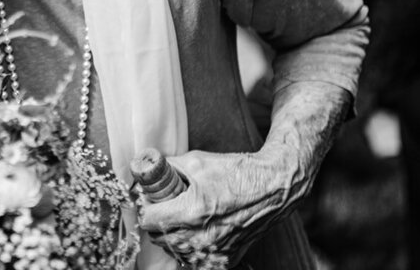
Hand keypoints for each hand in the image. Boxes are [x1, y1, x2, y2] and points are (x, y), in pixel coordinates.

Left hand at [138, 149, 299, 266]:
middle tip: (163, 210)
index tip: (150, 203)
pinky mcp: (229, 258)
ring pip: (177, 253)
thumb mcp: (197, 161)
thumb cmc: (237, 172)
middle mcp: (203, 236)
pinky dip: (192, 252)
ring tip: (179, 222)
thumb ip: (169, 167)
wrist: (273, 187)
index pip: (150, 221)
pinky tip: (194, 236)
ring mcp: (217, 250)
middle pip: (160, 239)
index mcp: (192, 211)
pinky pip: (198, 262)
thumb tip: (150, 168)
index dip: (146, 209)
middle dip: (157, 224)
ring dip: (172, 239)